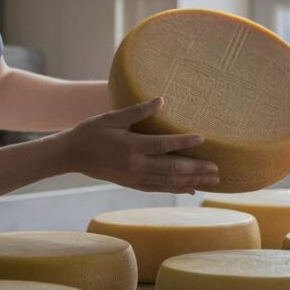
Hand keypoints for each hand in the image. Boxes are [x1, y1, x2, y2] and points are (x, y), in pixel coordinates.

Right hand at [60, 97, 218, 193]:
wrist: (71, 156)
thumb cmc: (91, 132)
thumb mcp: (112, 117)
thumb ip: (137, 111)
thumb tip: (161, 100)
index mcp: (131, 147)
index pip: (163, 145)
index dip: (183, 142)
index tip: (202, 138)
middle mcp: (135, 166)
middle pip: (171, 169)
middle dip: (196, 169)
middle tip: (217, 168)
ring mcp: (134, 178)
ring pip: (169, 182)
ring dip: (192, 181)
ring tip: (213, 180)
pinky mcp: (133, 184)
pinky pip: (159, 189)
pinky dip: (177, 189)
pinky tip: (192, 188)